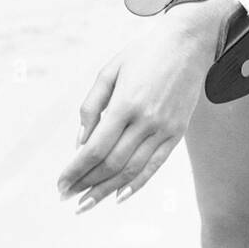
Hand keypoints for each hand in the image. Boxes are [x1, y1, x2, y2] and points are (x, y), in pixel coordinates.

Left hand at [56, 5, 224, 212]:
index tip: (60, 184)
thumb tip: (80, 142)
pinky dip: (136, 185)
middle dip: (86, 184)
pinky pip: (155, 166)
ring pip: (131, 170)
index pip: (95, 148)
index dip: (75, 170)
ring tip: (86, 203)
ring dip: (105, 190)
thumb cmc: (143, 53)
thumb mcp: (110, 69)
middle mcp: (145, 120)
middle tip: (67, 197)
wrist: (188, 43)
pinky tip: (118, 197)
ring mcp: (164, 128)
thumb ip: (91, 105)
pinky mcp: (177, 133)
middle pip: (111, 164)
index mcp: (125, 103)